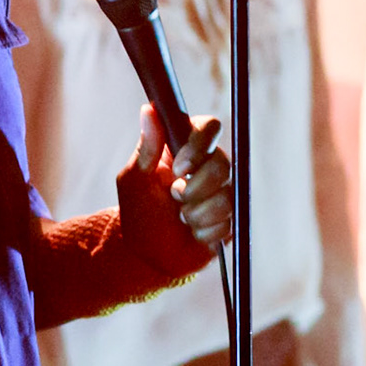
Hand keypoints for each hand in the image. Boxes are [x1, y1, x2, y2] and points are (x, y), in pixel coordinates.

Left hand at [118, 105, 232, 250]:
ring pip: (226, 196)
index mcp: (185, 148)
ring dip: (197, 214)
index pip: (209, 127)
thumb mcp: (135, 180)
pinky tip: (192, 232)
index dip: (199, 146)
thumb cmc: (139, 212)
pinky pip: (228, 222)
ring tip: (180, 219)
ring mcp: (221, 191)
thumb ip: (146, 148)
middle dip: (195, 188)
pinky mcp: (230, 218)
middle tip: (175, 198)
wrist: (149, 255)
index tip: (179, 168)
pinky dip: (204, 231)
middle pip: (222, 164)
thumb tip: (149, 110)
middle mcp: (207, 165)